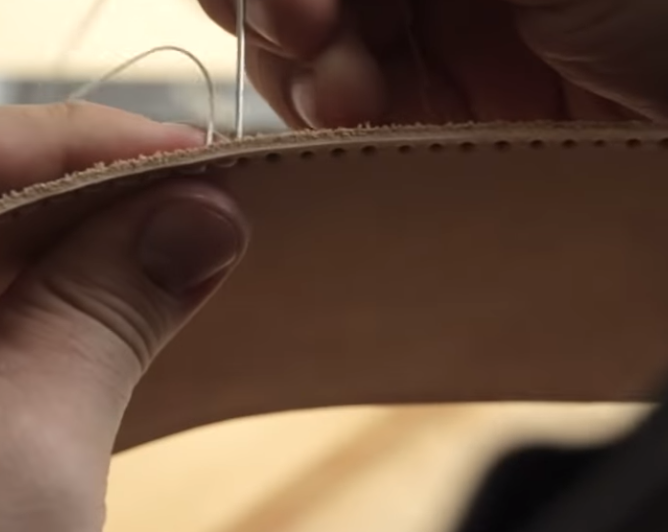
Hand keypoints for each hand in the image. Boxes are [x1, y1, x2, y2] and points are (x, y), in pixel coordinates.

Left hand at [0, 102, 248, 530]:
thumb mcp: (26, 454)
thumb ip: (106, 313)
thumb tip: (205, 213)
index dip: (100, 141)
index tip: (209, 159)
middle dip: (105, 191)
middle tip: (212, 203)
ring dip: (89, 243)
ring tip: (183, 243)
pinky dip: (60, 295)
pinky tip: (121, 299)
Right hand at [199, 0, 667, 128]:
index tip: (299, 2)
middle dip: (280, 6)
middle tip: (306, 26)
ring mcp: (446, 39)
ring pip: (312, 50)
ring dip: (300, 67)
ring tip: (342, 89)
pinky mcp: (450, 118)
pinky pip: (356, 116)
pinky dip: (333, 116)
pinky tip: (352, 113)